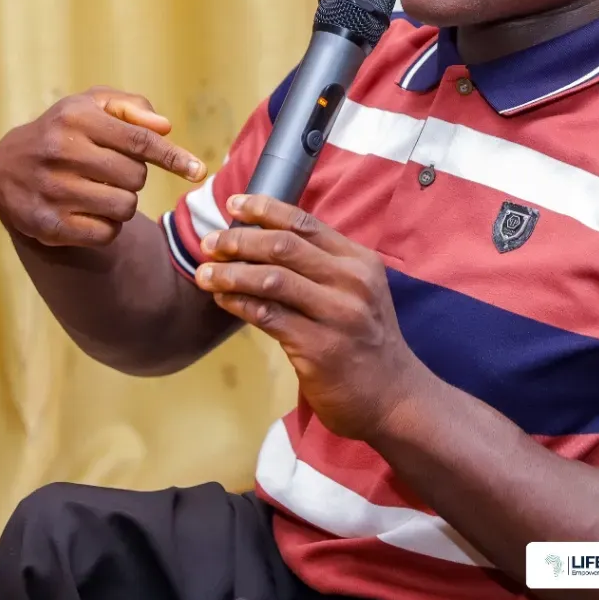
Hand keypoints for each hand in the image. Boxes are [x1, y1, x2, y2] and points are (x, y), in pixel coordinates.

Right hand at [0, 87, 205, 247]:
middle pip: (136, 177)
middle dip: (135, 176)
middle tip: (113, 170)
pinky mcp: (48, 225)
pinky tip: (89, 211)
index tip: (198, 171)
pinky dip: (108, 226)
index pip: (139, 141)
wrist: (5, 167)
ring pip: (125, 207)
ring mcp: (52, 191)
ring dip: (123, 201)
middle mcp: (61, 152)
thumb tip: (165, 127)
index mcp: (76, 119)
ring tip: (100, 190)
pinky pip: (106, 234)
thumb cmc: (64, 130)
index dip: (173, 157)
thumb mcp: (92, 105)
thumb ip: (132, 108)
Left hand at [195, 195, 426, 440]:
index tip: (234, 204)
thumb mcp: (358, 291)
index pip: (305, 222)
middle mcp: (352, 282)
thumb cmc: (365, 340)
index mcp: (360, 260)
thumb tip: (263, 240)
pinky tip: (222, 300)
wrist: (393, 396)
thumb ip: (323, 266)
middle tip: (210, 243)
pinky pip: (267, 317)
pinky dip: (238, 304)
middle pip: (284, 246)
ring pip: (271, 280)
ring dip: (231, 273)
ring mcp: (337, 315)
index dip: (265, 209)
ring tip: (205, 273)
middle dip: (239, 240)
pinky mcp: (319, 348)